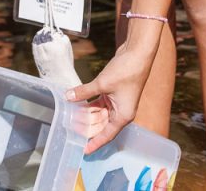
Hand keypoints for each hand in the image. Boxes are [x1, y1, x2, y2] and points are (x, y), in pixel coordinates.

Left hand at [66, 38, 160, 153]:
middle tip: (71, 129)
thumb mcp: (102, 83)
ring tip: (72, 117)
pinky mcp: (113, 93)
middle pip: (102, 125)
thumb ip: (84, 92)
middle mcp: (121, 112)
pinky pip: (100, 103)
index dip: (95, 143)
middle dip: (88, 127)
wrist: (137, 54)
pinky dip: (90, 104)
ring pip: (99, 114)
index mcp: (123, 116)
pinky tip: (78, 103)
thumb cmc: (126, 72)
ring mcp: (118, 102)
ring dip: (87, 115)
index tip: (85, 151)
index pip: (106, 135)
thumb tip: (68, 97)